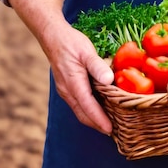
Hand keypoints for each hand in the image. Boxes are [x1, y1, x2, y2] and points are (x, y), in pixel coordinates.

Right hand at [7, 0, 114, 134]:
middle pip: (83, 114)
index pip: (88, 107)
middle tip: (113, 131)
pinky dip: (88, 110)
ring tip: (108, 123)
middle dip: (97, 124)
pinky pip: (78, 103)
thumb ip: (97, 66)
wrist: (53, 37)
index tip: (110, 129)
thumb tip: (109, 80)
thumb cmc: (71, 43)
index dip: (99, 119)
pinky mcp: (66, 86)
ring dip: (92, 118)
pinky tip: (98, 107)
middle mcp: (67, 90)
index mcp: (73, 83)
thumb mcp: (87, 51)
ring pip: (79, 110)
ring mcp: (65, 90)